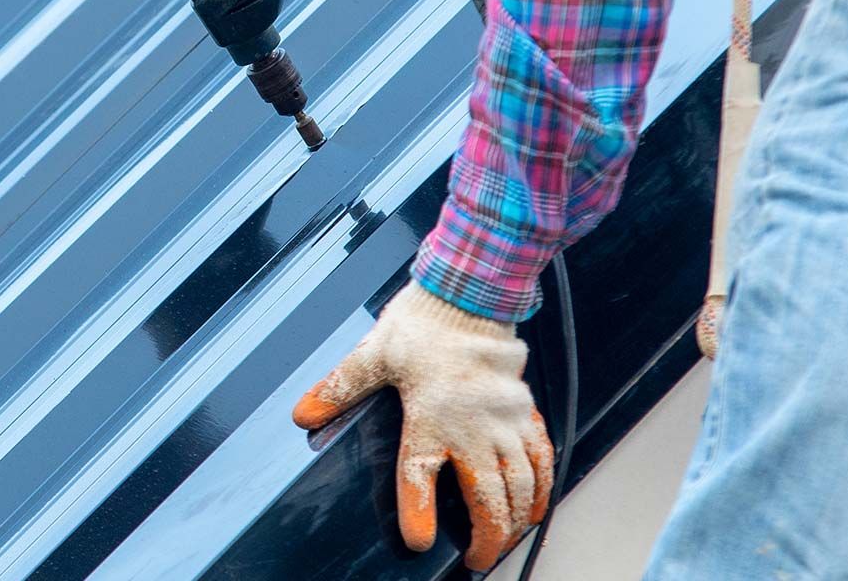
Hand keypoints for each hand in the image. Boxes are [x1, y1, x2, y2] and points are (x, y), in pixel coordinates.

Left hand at [292, 284, 552, 570]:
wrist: (469, 294)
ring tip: (506, 541)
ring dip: (516, 520)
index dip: (419, 513)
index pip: (420, 477)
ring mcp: (504, 420)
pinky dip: (543, 486)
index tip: (419, 541)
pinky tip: (536, 504)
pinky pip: (542, 456)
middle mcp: (473, 426)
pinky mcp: (524, 410)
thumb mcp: (373, 355)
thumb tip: (304, 412)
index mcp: (430, 417)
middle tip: (480, 559)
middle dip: (488, 537)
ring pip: (522, 484)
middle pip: (490, 497)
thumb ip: (340, 388)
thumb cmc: (423, 323)